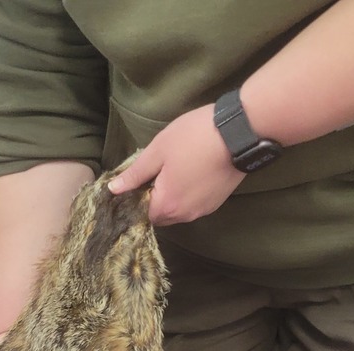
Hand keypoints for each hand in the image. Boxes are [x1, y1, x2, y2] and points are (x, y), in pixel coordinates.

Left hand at [108, 104, 244, 225]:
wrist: (239, 132)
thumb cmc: (194, 137)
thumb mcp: (158, 150)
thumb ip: (135, 174)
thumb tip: (113, 189)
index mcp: (166, 205)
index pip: (143, 214)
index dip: (138, 199)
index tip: (140, 180)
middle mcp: (184, 215)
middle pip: (161, 215)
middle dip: (155, 199)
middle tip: (159, 171)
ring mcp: (203, 211)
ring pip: (178, 211)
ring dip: (173, 197)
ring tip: (177, 170)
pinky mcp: (216, 203)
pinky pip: (195, 205)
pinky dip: (190, 194)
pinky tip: (193, 173)